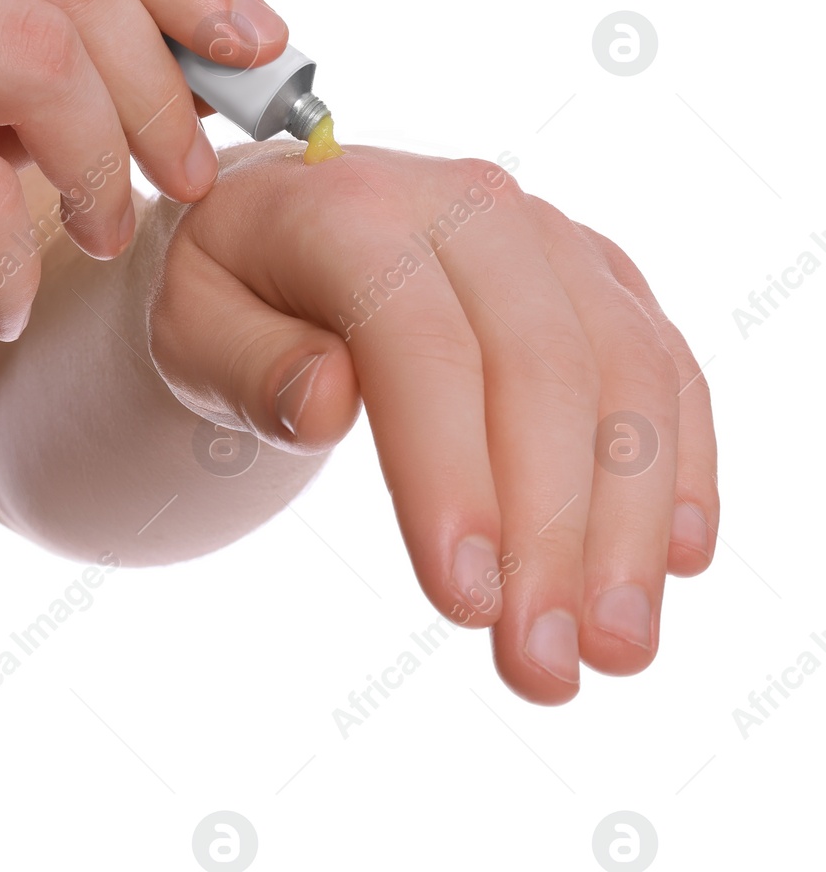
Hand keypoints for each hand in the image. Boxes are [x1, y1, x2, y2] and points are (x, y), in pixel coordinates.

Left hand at [146, 141, 717, 703]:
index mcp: (352, 207)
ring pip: (625, 374)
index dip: (449, 473)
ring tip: (612, 649)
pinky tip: (675, 559)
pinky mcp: (601, 277)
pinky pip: (663, 367)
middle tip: (542, 664)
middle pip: (541, 367)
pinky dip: (678, 462)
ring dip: (629, 522)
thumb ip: (247, 364)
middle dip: (551, 530)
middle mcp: (469, 206)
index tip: (463, 600)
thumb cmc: (234, 291)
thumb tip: (325, 399)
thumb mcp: (193, 327)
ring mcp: (548, 237)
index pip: (417, 342)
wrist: (288, 231)